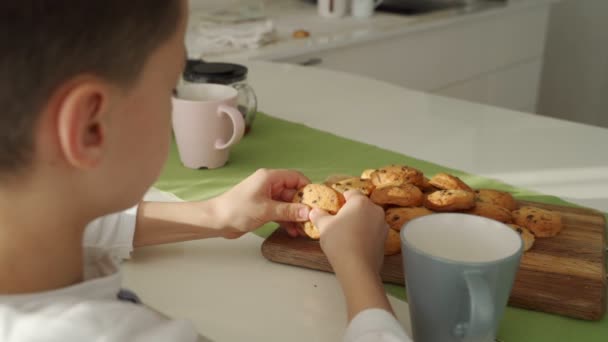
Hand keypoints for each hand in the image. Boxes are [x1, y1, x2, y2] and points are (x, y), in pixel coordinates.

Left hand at [210, 168, 310, 238]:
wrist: (216, 221)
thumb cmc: (237, 210)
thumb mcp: (266, 210)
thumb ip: (288, 210)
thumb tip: (308, 212)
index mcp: (270, 178)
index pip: (296, 177)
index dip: (308, 188)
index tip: (317, 201)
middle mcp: (270, 185)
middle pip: (294, 192)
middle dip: (303, 206)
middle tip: (313, 219)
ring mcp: (267, 197)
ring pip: (288, 204)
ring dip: (296, 216)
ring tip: (304, 229)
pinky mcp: (263, 209)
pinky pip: (281, 212)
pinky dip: (287, 221)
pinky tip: (293, 232)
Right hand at [310, 190, 392, 320]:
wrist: (357, 268)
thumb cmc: (339, 241)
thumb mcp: (324, 227)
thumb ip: (319, 216)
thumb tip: (314, 211)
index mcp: (360, 202)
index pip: (351, 193)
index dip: (341, 200)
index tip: (334, 210)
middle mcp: (375, 210)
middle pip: (361, 206)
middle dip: (351, 212)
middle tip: (339, 223)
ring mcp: (383, 225)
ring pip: (369, 219)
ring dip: (360, 223)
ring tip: (348, 236)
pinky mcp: (385, 239)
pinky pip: (373, 232)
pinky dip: (366, 234)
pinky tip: (356, 245)